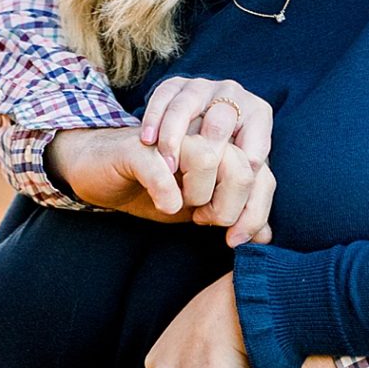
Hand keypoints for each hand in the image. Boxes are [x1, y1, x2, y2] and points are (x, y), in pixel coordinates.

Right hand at [49, 77, 274, 246]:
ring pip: (211, 160)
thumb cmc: (156, 186)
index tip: (232, 237)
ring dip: (199, 196)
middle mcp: (204, 130)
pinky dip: (167, 192)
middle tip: (201, 218)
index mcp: (227, 143)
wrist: (100, 170)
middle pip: (242, 168)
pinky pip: (163, 167)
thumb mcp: (200, 205)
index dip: (253, 214)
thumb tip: (267, 237)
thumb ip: (235, 214)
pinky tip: (165, 203)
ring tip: (181, 203)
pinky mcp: (139, 146)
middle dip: (226, 208)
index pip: (262, 177)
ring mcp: (172, 134)